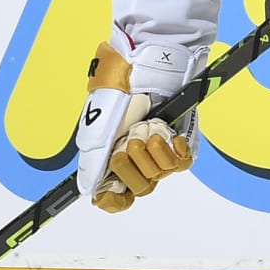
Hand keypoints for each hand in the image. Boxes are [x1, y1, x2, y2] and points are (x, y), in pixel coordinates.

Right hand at [75, 34, 206, 212]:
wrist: (148, 70)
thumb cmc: (121, 92)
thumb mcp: (98, 125)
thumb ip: (93, 160)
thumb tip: (87, 189)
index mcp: (113, 160)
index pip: (115, 198)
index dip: (114, 199)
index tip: (112, 191)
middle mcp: (137, 161)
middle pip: (138, 189)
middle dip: (131, 162)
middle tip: (129, 138)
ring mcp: (160, 155)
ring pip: (159, 176)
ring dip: (151, 148)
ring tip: (147, 125)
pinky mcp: (182, 146)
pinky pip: (180, 164)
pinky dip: (170, 147)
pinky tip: (165, 132)